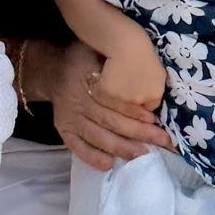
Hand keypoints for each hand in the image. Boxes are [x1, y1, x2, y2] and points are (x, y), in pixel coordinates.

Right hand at [44, 39, 172, 172]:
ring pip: (97, 136)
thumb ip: (116, 61)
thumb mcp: (97, 50)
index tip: (154, 119)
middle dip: (137, 132)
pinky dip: (92, 157)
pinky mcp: (64, 129)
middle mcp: (78, 101)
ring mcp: (70, 118)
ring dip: (121, 147)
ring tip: (142, 155)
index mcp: (88, 80)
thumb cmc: (85, 58)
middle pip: (109, 121)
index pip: (113, 100)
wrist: (53, 68)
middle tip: (160, 140)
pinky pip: (77, 147)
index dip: (133, 111)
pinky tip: (109, 164)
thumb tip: (146, 68)